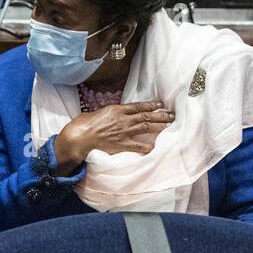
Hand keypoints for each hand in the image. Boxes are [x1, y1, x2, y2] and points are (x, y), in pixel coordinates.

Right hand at [54, 101, 174, 174]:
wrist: (80, 136)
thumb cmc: (86, 124)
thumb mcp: (100, 112)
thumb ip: (111, 113)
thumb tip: (116, 113)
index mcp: (117, 110)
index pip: (139, 106)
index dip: (151, 105)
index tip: (160, 105)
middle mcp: (123, 119)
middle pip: (146, 116)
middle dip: (160, 115)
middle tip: (171, 115)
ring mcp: (124, 132)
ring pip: (146, 127)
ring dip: (158, 126)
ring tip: (168, 125)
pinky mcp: (121, 144)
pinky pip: (138, 146)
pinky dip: (147, 146)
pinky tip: (153, 147)